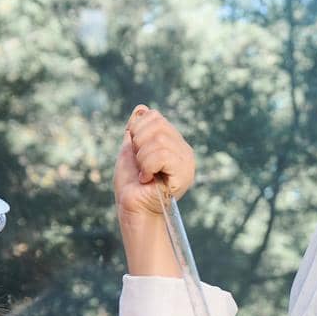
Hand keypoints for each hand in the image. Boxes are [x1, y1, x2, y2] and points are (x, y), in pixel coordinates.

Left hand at [114, 105, 194, 221]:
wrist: (132, 208)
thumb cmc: (130, 184)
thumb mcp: (130, 149)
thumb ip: (137, 129)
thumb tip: (142, 107)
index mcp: (172, 141)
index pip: (154, 116)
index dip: (137, 131)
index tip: (135, 153)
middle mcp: (183, 149)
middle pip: (158, 124)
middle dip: (139, 144)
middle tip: (140, 165)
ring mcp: (186, 162)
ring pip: (160, 140)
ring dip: (142, 158)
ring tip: (144, 174)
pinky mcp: (184, 174)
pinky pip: (162, 155)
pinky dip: (148, 166)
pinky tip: (148, 179)